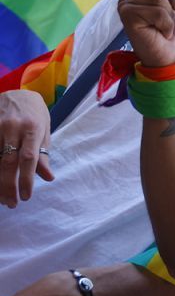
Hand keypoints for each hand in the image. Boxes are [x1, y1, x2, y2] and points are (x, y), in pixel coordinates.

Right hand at [0, 90, 52, 207]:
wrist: (16, 92)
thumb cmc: (34, 114)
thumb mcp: (44, 130)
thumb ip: (43, 154)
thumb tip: (48, 178)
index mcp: (32, 129)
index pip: (29, 159)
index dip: (26, 179)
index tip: (25, 197)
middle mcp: (13, 128)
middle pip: (8, 162)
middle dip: (8, 186)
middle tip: (11, 203)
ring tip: (1, 198)